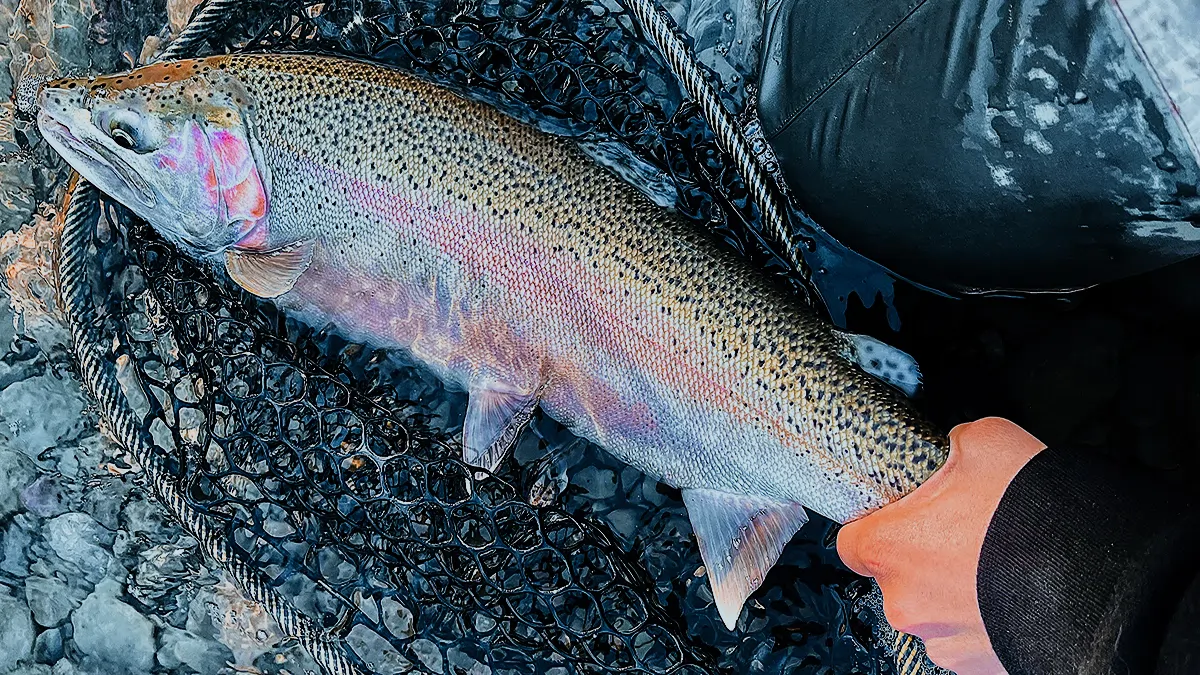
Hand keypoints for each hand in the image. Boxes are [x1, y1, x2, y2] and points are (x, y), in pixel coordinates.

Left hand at [837, 417, 1046, 673]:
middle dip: (926, 555)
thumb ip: (952, 449)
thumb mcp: (987, 442)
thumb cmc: (1035, 513)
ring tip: (998, 566)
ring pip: (935, 609)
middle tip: (967, 533)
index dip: (876, 524)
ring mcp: (943, 641)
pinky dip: (985, 619)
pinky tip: (1013, 594)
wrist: (1102, 578)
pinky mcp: (978, 665)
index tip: (899, 517)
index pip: (851, 542)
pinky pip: (969, 636)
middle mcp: (905, 602)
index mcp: (889, 548)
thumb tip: (953, 450)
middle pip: (898, 576)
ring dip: (956, 590)